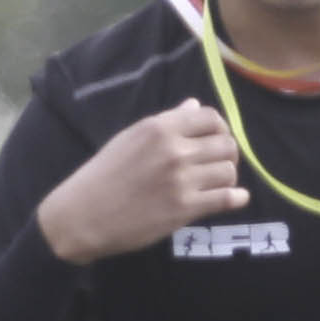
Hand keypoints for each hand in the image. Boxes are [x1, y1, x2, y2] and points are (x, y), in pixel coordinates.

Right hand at [36, 101, 250, 263]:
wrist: (82, 215)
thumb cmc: (103, 175)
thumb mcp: (130, 138)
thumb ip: (166, 122)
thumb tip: (193, 105)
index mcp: (160, 128)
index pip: (210, 117)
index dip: (220, 128)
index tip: (215, 140)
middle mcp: (174, 150)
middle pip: (226, 143)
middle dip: (228, 153)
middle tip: (219, 164)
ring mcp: (181, 180)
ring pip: (229, 170)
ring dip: (229, 176)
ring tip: (220, 182)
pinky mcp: (185, 208)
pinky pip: (226, 198)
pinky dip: (236, 198)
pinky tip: (235, 198)